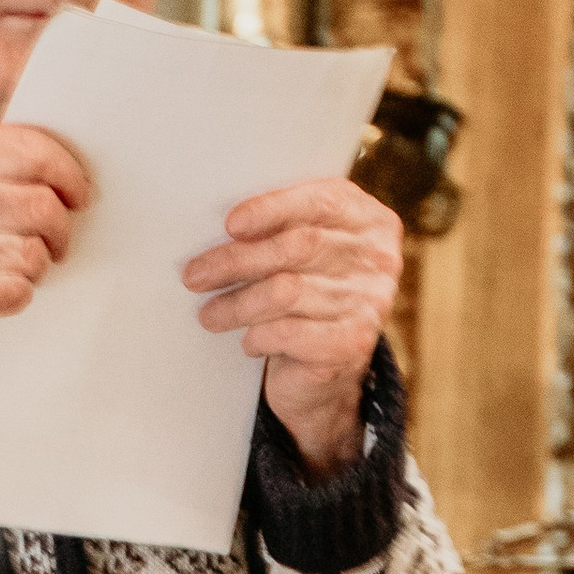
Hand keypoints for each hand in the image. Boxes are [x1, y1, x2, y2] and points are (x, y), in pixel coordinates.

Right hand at [0, 123, 91, 383]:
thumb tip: (53, 169)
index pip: (34, 150)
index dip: (69, 174)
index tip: (78, 192)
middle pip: (45, 205)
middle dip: (59, 230)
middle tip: (53, 242)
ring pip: (35, 252)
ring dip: (31, 267)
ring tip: (5, 269)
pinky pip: (18, 290)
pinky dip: (13, 296)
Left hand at [182, 174, 400, 473]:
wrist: (330, 373)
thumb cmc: (307, 299)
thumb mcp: (305, 255)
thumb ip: (283, 230)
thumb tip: (219, 227)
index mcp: (370, 221)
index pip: (322, 201)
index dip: (273, 208)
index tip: (230, 224)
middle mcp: (378, 259)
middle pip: (298, 246)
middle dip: (237, 260)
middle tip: (195, 275)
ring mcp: (370, 302)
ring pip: (286, 291)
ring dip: (236, 304)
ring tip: (208, 315)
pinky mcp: (351, 343)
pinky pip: (288, 333)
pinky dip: (258, 337)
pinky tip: (248, 342)